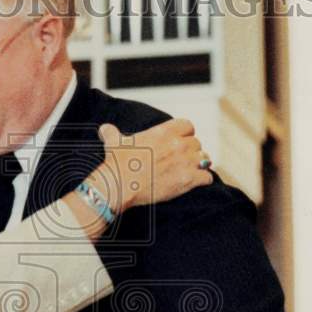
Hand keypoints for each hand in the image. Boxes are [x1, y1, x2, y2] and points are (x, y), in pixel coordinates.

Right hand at [91, 119, 212, 213]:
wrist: (119, 185)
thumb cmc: (117, 164)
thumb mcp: (114, 143)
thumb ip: (112, 133)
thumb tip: (105, 129)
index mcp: (164, 132)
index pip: (188, 126)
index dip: (185, 135)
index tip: (179, 142)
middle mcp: (178, 144)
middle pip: (196, 144)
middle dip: (190, 152)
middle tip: (181, 161)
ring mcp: (185, 162)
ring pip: (204, 159)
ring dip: (198, 165)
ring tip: (190, 172)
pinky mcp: (189, 180)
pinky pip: (206, 177)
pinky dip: (202, 181)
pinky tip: (194, 183)